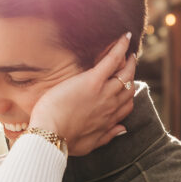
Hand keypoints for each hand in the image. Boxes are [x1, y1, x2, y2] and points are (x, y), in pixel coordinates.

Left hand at [30, 34, 135, 155]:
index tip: (126, 88)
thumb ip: (107, 135)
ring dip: (128, 61)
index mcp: (108, 120)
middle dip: (130, 76)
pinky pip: (112, 60)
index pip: (126, 105)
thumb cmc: (64, 142)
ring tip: (129, 52)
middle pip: (128, 87)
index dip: (128, 95)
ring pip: (125, 73)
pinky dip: (120, 47)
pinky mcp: (93, 81)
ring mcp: (104, 92)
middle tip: (129, 64)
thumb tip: (122, 129)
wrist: (50, 137)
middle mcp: (110, 105)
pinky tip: (124, 37)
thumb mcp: (89, 144)